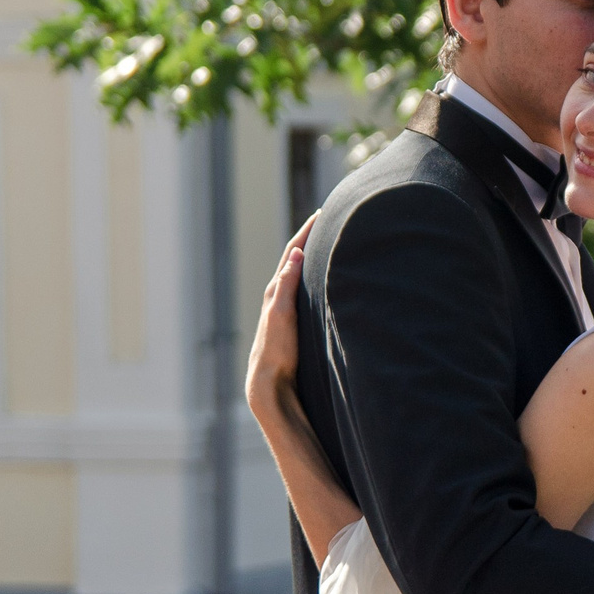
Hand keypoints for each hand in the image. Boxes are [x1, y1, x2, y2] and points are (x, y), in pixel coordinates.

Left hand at [246, 216, 316, 416]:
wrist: (268, 379)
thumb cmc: (276, 348)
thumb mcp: (282, 314)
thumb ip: (287, 284)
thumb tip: (297, 254)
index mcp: (276, 289)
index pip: (293, 253)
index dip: (307, 232)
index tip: (321, 214)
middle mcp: (277, 295)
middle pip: (294, 259)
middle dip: (309, 238)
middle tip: (325, 221)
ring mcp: (283, 307)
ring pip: (297, 274)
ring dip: (309, 256)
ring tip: (324, 244)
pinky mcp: (290, 320)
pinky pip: (301, 290)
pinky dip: (310, 277)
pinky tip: (318, 281)